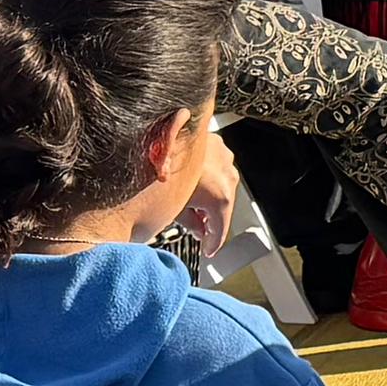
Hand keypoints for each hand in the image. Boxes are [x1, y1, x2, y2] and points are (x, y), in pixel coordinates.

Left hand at [170, 120, 242, 264]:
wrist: (158, 134)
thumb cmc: (161, 171)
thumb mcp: (174, 207)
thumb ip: (191, 224)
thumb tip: (198, 230)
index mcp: (220, 197)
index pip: (220, 231)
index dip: (211, 245)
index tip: (207, 251)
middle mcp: (228, 177)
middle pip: (223, 208)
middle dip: (209, 219)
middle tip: (196, 229)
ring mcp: (225, 159)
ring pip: (222, 187)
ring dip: (210, 198)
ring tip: (192, 204)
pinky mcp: (218, 146)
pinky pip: (218, 168)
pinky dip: (209, 178)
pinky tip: (193, 181)